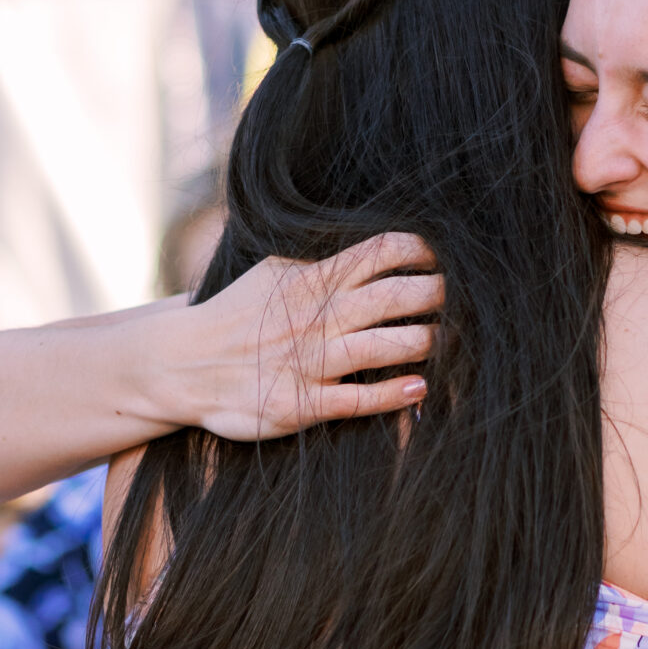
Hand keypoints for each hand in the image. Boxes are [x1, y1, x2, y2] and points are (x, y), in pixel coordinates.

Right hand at [159, 233, 439, 440]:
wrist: (183, 363)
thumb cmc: (239, 313)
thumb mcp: (276, 269)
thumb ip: (323, 257)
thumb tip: (378, 244)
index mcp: (313, 279)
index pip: (379, 252)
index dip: (420, 251)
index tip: (445, 256)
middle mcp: (315, 316)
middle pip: (392, 297)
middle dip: (436, 294)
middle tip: (465, 296)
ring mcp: (307, 362)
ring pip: (381, 347)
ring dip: (424, 342)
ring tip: (451, 340)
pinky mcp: (299, 404)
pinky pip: (356, 400)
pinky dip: (391, 394)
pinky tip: (419, 387)